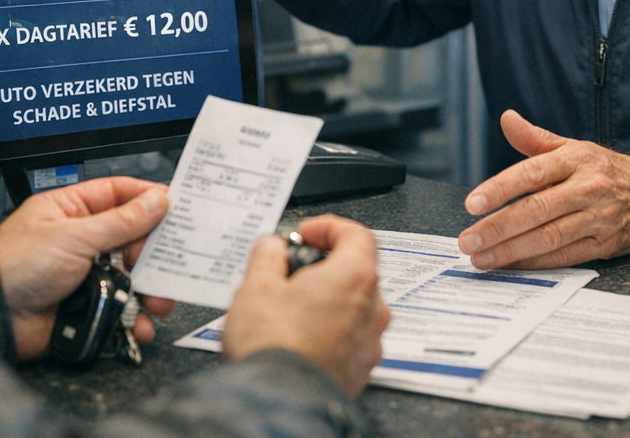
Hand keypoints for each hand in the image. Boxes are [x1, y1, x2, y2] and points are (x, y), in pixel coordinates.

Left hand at [0, 177, 175, 360]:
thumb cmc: (16, 266)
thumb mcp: (75, 236)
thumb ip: (121, 222)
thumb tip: (156, 201)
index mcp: (71, 210)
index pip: (118, 194)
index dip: (148, 198)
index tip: (178, 205)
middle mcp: (80, 240)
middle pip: (131, 238)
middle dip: (154, 252)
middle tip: (173, 259)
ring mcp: (85, 274)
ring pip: (132, 277)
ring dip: (151, 288)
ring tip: (161, 300)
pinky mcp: (88, 306)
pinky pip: (121, 309)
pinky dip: (135, 318)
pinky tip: (142, 323)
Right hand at [221, 214, 389, 396]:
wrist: (281, 403)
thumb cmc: (275, 346)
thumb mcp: (256, 286)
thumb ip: (267, 256)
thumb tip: (271, 247)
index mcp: (355, 276)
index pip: (357, 234)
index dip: (329, 227)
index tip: (306, 234)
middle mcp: (373, 308)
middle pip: (357, 271)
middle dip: (324, 267)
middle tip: (292, 271)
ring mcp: (370, 341)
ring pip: (354, 307)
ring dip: (328, 300)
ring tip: (290, 308)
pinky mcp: (361, 369)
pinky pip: (350, 337)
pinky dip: (330, 330)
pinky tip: (299, 337)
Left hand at [456, 110, 629, 268]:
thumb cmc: (606, 170)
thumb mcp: (573, 147)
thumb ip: (535, 138)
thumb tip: (506, 119)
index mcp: (576, 159)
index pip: (532, 172)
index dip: (500, 188)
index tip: (473, 203)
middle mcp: (588, 188)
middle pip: (536, 210)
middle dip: (498, 227)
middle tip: (468, 240)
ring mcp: (599, 218)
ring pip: (549, 237)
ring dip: (511, 250)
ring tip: (481, 257)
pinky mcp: (606, 244)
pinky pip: (565, 256)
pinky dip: (536, 263)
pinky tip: (511, 265)